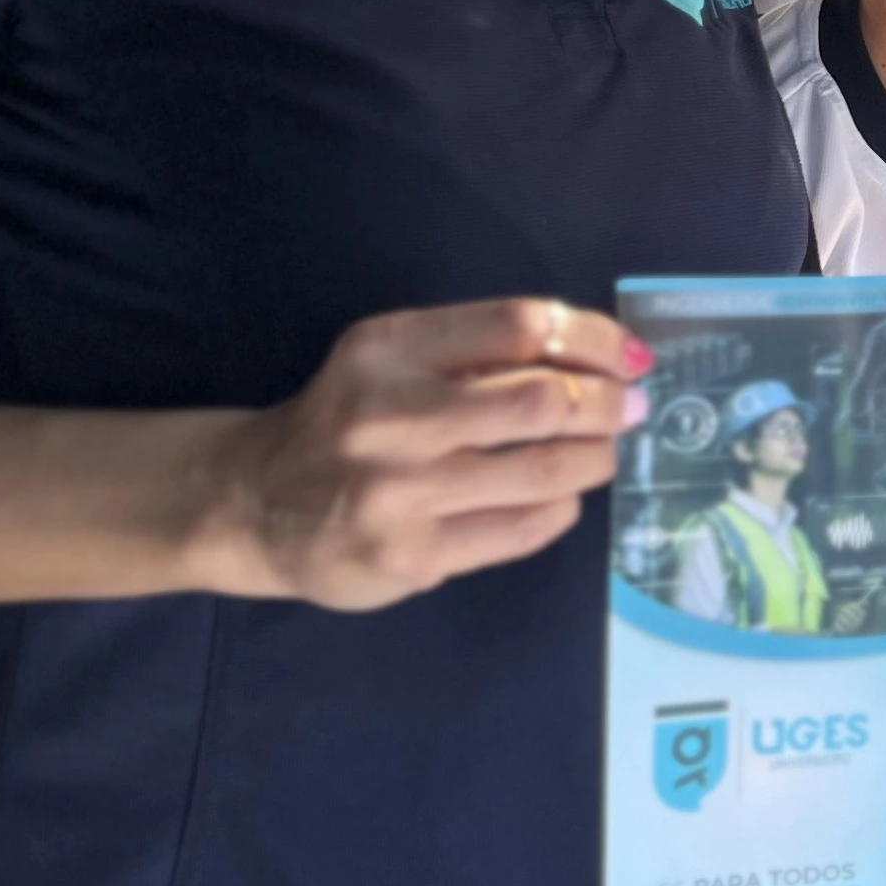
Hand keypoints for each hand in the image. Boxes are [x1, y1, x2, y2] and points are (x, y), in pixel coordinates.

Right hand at [192, 297, 640, 610]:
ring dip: (594, 458)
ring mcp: (401, 494)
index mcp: (390, 349)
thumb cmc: (346, 417)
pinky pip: (520, 530)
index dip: (592, 337)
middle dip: (605, 403)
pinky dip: (560, 508)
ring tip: (605, 451)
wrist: (255, 504)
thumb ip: (474, 349)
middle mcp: (392, 417)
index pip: (518, 327)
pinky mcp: (411, 558)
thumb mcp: (391, 357)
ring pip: (541, 471)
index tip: (630, 354)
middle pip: (540, 400)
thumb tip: (596, 353)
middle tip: (631, 407)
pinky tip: (561, 495)